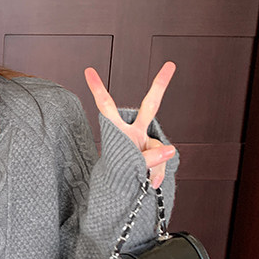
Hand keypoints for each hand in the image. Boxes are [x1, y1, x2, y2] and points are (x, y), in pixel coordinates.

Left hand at [84, 62, 177, 189]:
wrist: (121, 193)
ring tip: (145, 180)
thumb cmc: (119, 175)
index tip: (88, 71)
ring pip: (160, 148)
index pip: (106, 106)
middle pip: (151, 105)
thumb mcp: (130, 167)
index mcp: (118, 130)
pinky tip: (152, 182)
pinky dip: (158, 174)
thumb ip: (150, 159)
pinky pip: (164, 162)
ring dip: (154, 168)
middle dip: (160, 85)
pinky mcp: (156, 153)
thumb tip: (171, 150)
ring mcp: (146, 141)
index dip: (98, 89)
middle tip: (170, 65)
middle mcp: (134, 132)